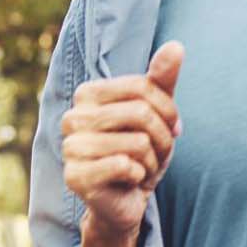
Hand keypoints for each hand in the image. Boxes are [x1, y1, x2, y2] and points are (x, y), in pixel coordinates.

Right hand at [62, 41, 183, 235]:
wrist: (125, 200)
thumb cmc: (139, 152)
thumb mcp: (156, 113)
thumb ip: (162, 79)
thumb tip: (176, 46)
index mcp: (87, 94)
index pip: (142, 87)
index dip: (168, 110)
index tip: (171, 128)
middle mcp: (72, 117)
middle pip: (141, 113)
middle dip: (162, 138)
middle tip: (156, 153)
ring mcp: (70, 147)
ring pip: (137, 142)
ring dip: (152, 161)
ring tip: (141, 168)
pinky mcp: (75, 176)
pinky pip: (125, 166)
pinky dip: (139, 176)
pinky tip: (129, 181)